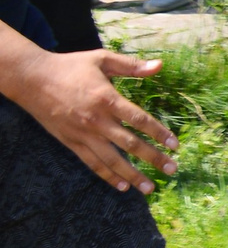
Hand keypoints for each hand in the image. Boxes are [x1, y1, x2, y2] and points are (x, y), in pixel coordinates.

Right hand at [10, 49, 175, 192]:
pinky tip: (122, 186)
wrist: (31, 79)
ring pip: (112, 160)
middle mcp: (96, 120)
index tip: (175, 145)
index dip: (159, 133)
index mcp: (107, 99)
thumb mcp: (101, 59)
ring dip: (133, 175)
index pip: (139, 120)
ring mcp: (83, 134)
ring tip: (150, 188)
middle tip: (172, 170)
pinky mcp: (71, 142)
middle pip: (130, 144)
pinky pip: (92, 163)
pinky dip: (108, 176)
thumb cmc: (70, 67)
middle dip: (153, 158)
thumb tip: (160, 65)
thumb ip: (131, 65)